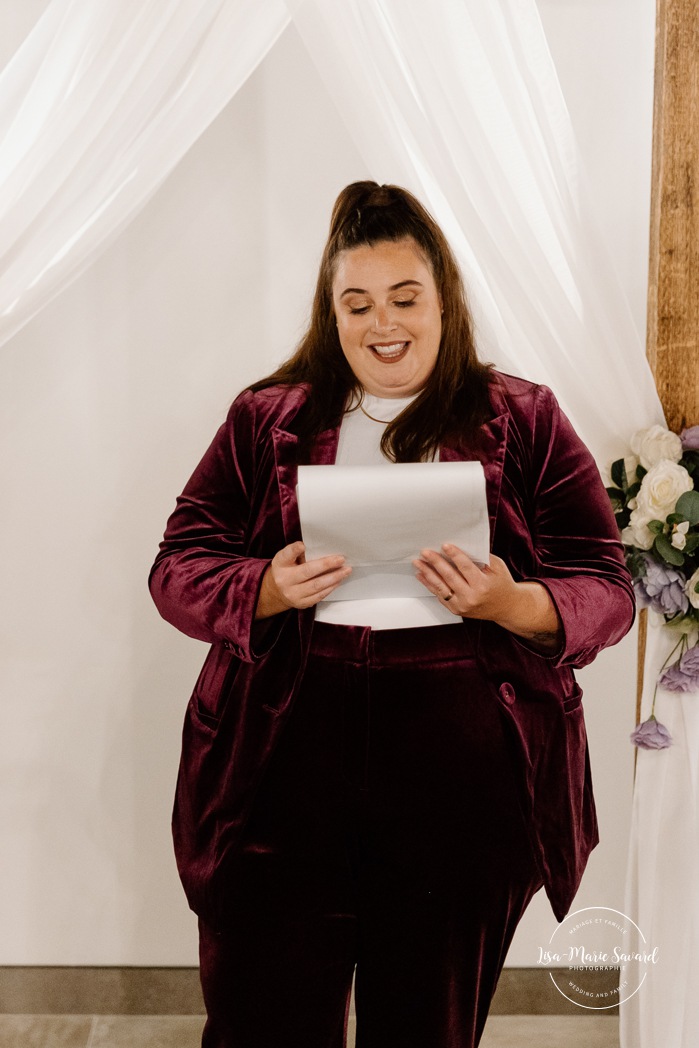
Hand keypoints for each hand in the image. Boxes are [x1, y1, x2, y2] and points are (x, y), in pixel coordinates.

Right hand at [255, 541, 351, 618]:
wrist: (277, 592)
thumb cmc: (286, 570)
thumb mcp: (286, 558)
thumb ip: (296, 552)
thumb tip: (316, 547)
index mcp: (280, 564)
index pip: (286, 555)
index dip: (294, 550)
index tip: (302, 545)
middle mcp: (284, 580)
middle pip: (307, 572)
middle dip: (327, 565)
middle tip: (341, 559)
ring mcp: (293, 594)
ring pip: (317, 586)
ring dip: (334, 577)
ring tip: (345, 571)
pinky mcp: (301, 603)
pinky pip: (319, 596)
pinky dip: (330, 587)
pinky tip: (338, 581)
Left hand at [413, 543, 561, 648]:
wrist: (506, 608)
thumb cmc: (502, 584)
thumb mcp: (498, 568)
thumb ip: (482, 558)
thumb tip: (461, 546)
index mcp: (483, 585)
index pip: (465, 567)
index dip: (454, 555)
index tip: (445, 545)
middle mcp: (471, 597)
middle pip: (449, 576)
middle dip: (435, 562)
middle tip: (425, 552)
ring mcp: (462, 605)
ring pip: (441, 587)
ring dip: (427, 573)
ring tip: (418, 562)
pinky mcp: (456, 610)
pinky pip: (440, 595)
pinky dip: (430, 584)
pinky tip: (422, 575)